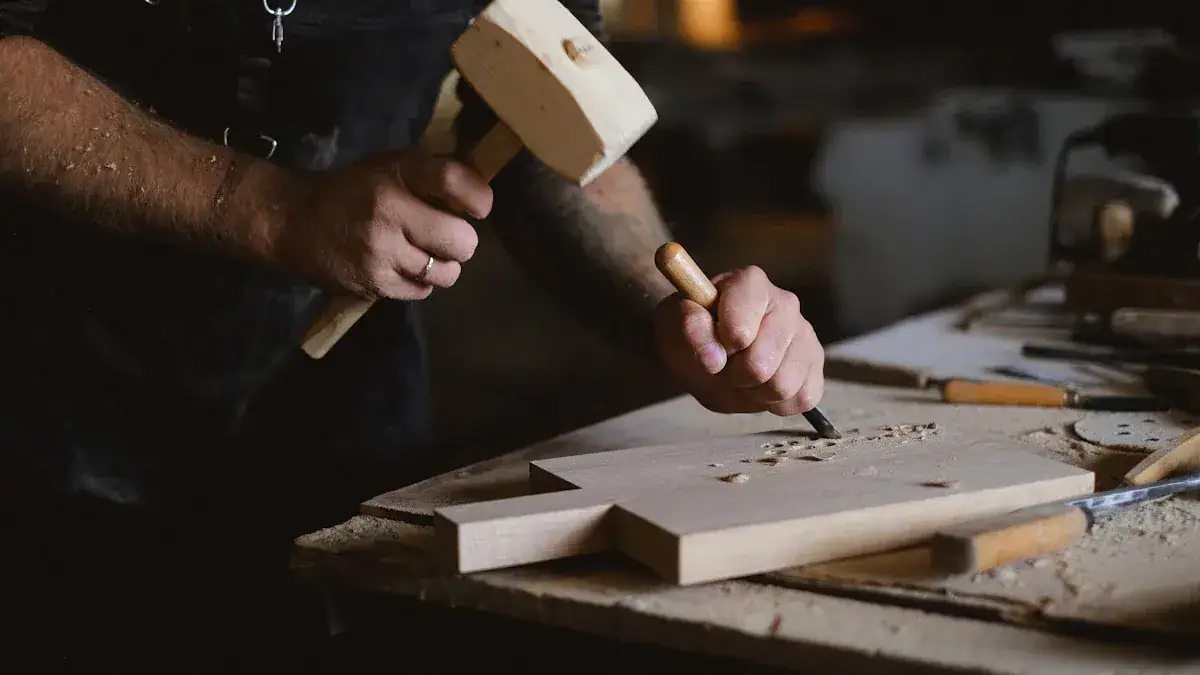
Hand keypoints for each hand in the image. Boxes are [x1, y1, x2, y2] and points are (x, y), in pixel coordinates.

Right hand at [273, 149, 492, 299]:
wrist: (293, 221)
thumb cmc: (352, 189)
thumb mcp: (389, 166)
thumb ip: (432, 174)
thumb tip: (481, 188)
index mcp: (396, 175)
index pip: (452, 180)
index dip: (478, 196)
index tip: (478, 207)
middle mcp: (389, 214)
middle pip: (461, 241)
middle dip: (462, 240)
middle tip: (447, 235)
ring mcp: (381, 254)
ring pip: (446, 273)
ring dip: (443, 264)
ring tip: (425, 252)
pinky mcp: (373, 285)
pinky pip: (422, 290)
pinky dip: (420, 281)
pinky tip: (404, 266)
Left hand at [653, 266, 824, 415]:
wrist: (709, 347)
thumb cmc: (694, 330)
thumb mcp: (675, 324)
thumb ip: (690, 328)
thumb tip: (714, 358)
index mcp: (749, 283)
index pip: (738, 330)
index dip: (720, 347)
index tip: (712, 344)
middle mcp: (785, 303)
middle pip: (760, 365)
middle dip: (736, 375)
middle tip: (726, 365)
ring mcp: (805, 333)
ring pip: (784, 385)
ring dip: (756, 391)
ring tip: (744, 376)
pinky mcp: (815, 362)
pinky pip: (803, 397)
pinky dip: (777, 402)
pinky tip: (763, 386)